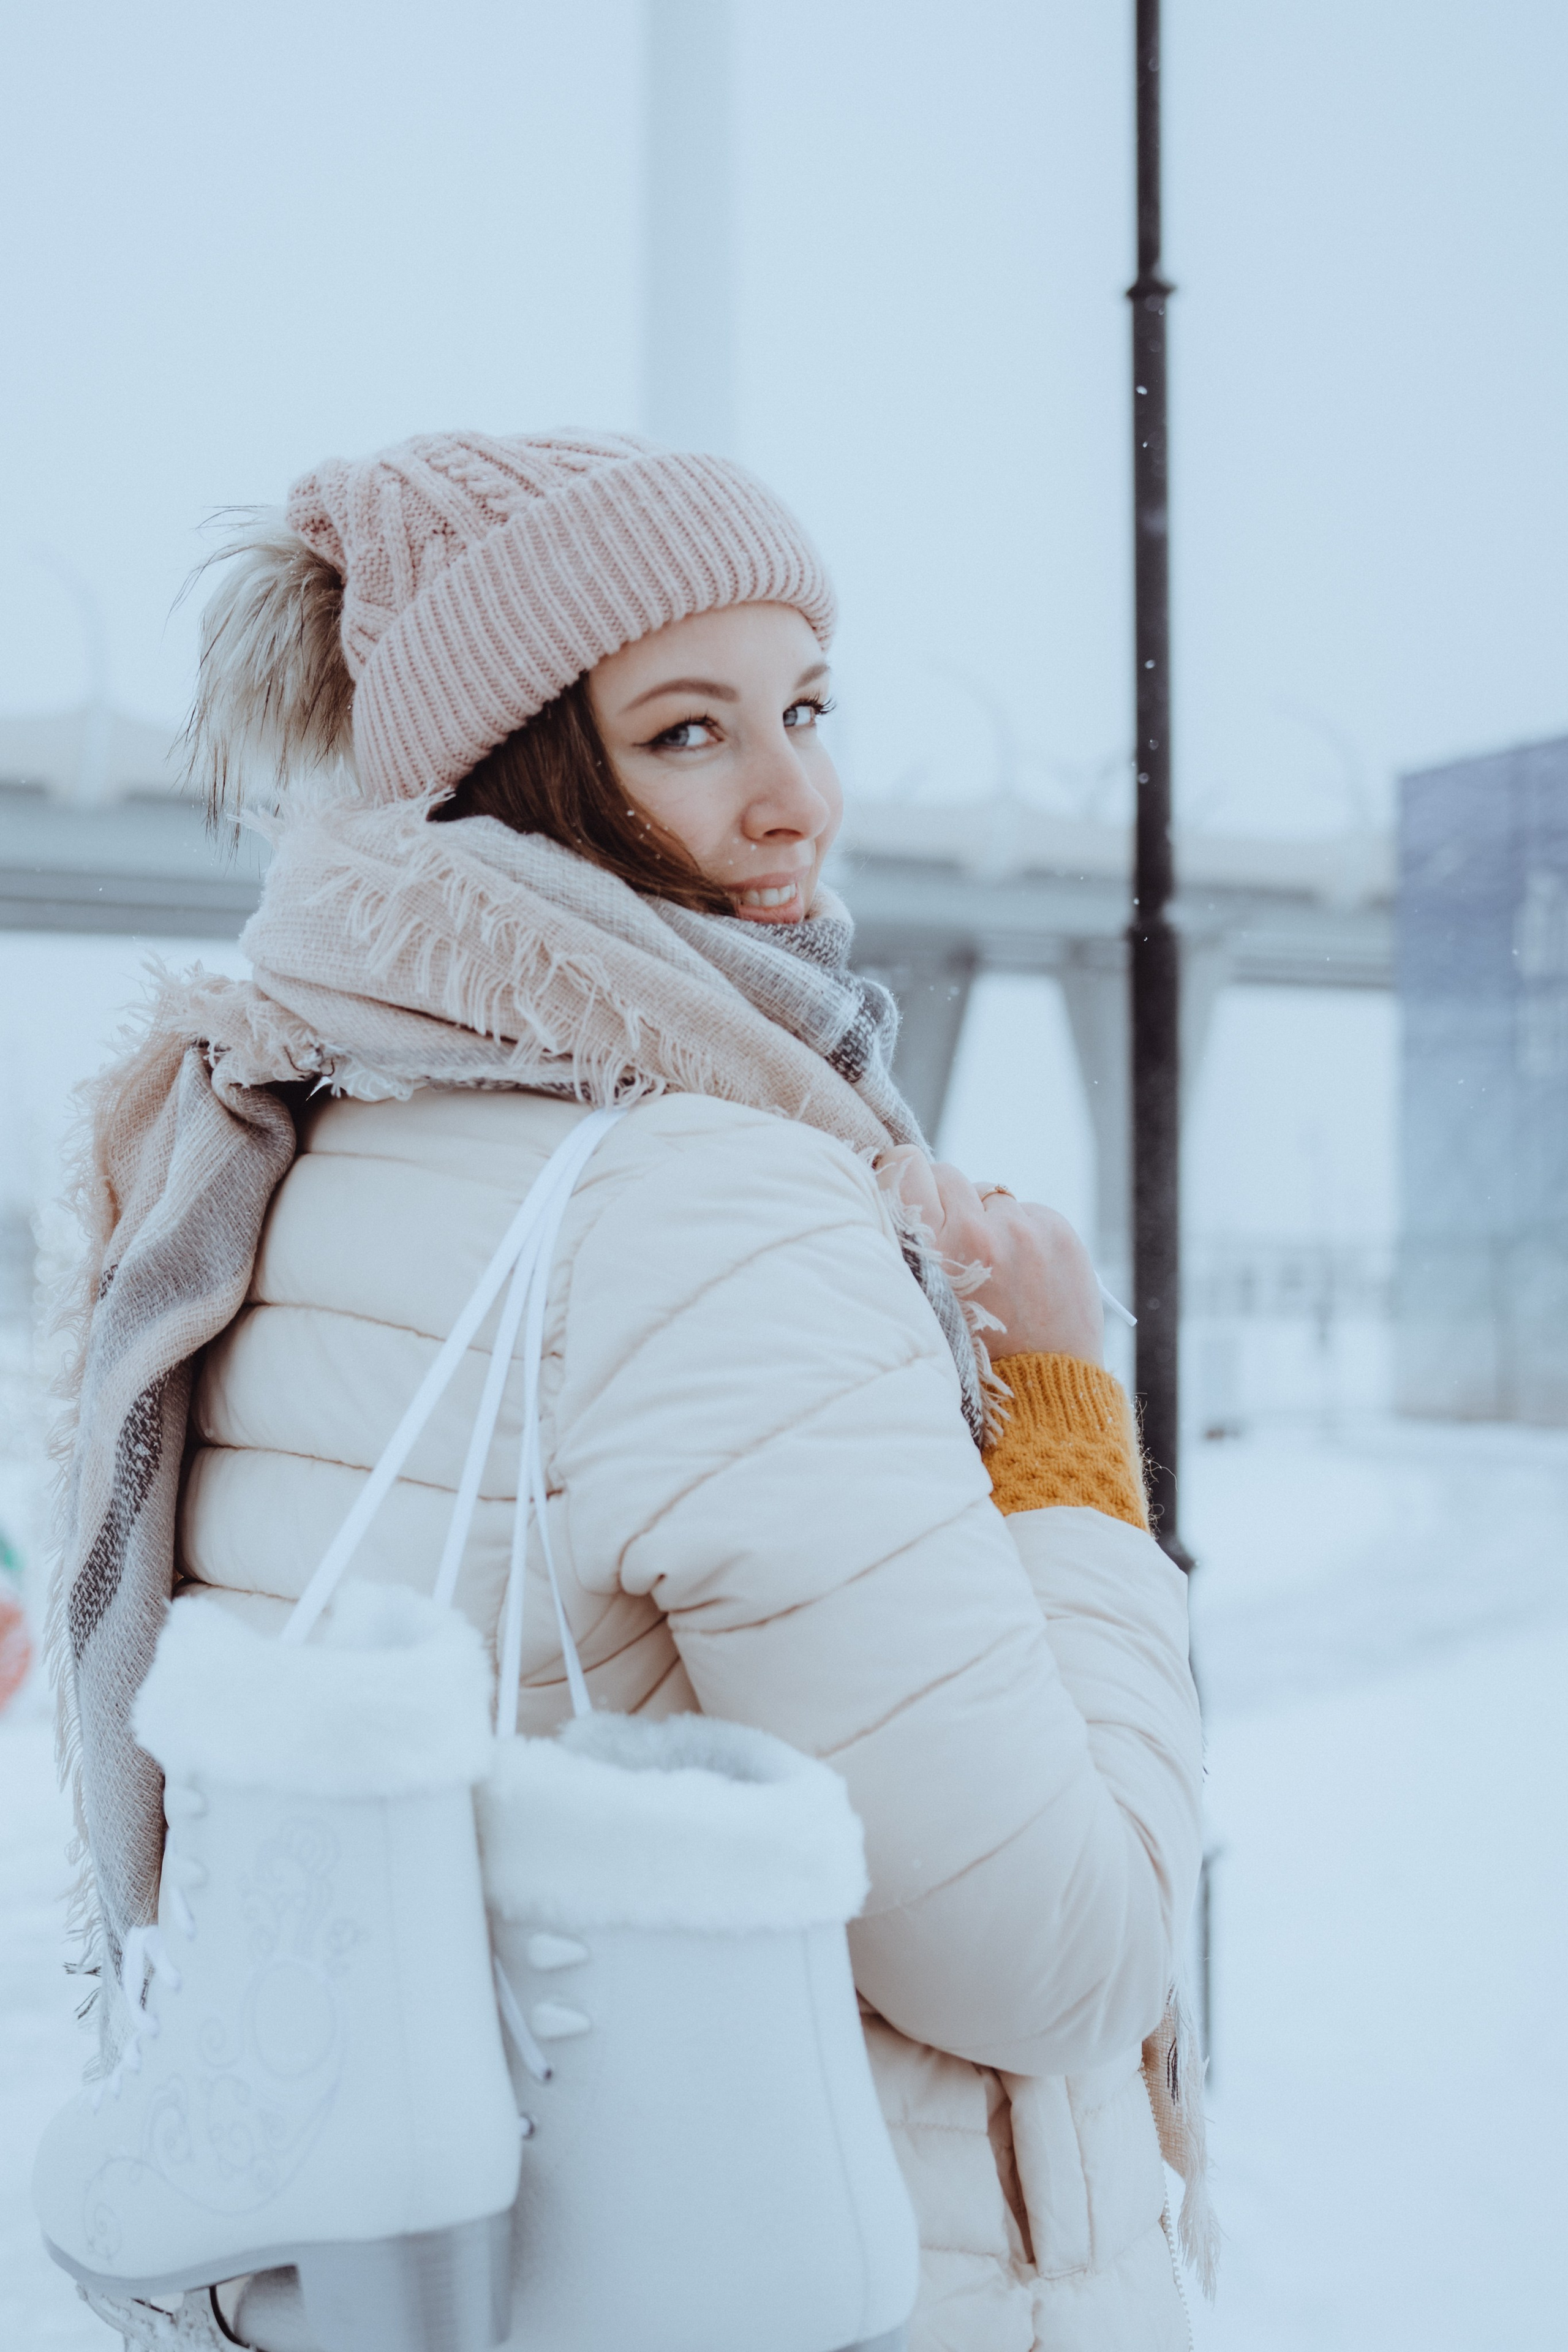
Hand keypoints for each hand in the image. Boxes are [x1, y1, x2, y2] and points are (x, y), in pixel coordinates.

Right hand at [875, 1148, 1103, 1364]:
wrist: (1041, 1396)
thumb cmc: (971, 1357)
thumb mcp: (922, 1304)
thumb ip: (913, 1249)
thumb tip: (906, 1193)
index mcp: (934, 1249)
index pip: (907, 1167)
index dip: (904, 1174)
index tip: (907, 1189)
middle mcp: (979, 1231)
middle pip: (951, 1176)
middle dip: (951, 1204)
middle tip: (957, 1248)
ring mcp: (1025, 1230)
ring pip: (993, 1198)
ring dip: (992, 1223)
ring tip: (998, 1274)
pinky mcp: (1060, 1234)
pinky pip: (1032, 1212)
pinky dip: (1028, 1234)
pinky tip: (1028, 1275)